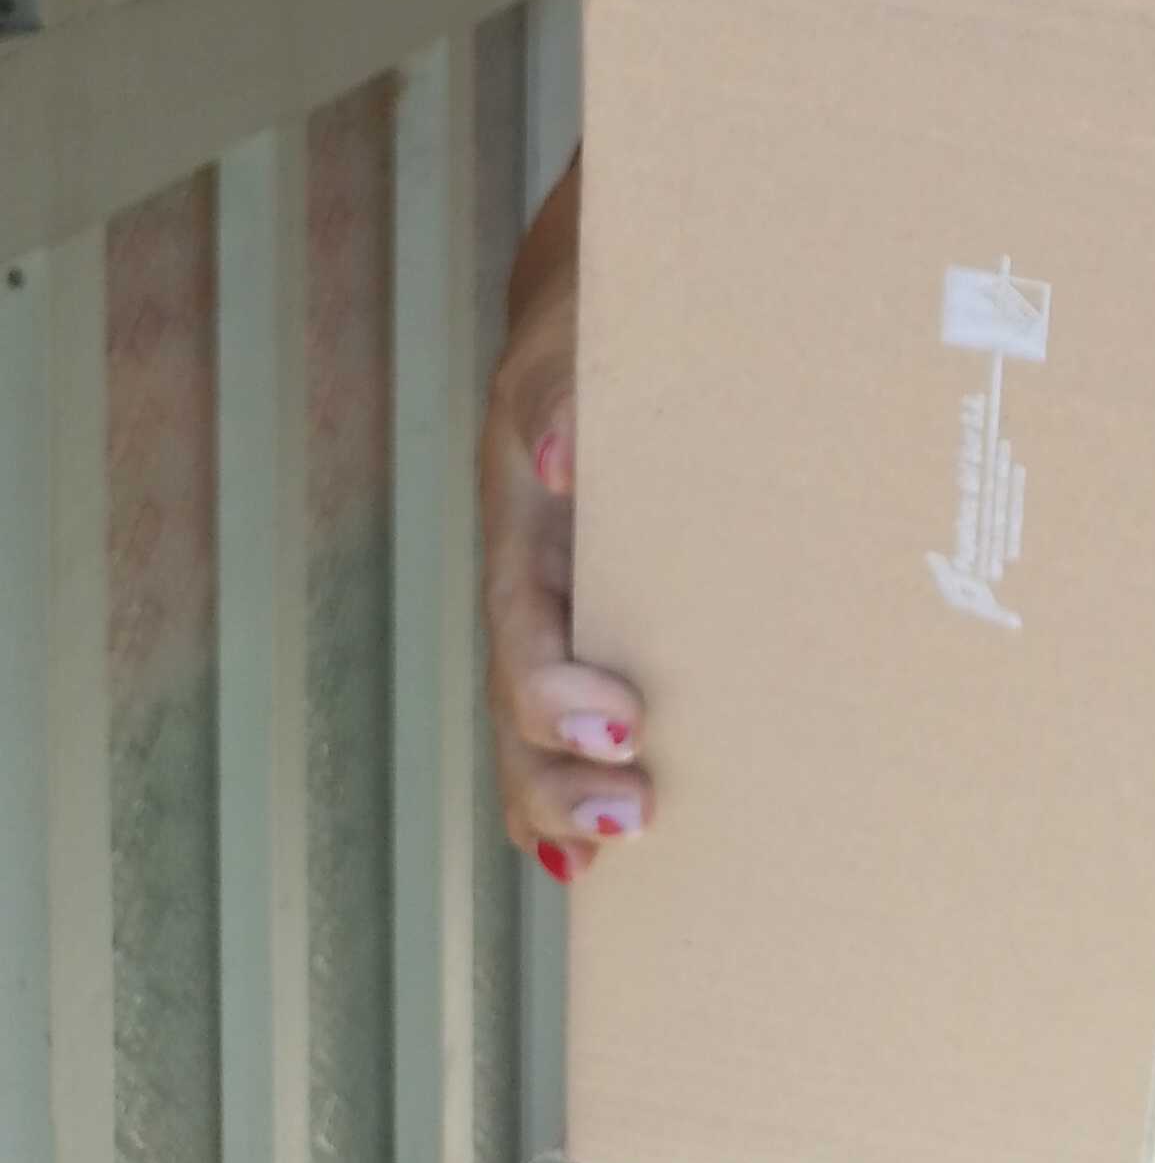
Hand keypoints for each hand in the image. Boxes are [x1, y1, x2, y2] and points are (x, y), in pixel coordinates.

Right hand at [480, 156, 652, 883]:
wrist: (605, 300)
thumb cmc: (602, 315)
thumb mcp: (576, 337)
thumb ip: (560, 390)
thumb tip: (550, 458)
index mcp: (524, 519)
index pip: (520, 621)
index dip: (556, 690)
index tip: (623, 722)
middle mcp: (530, 573)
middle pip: (517, 698)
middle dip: (557, 773)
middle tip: (630, 817)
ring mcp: (558, 599)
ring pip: (533, 722)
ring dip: (559, 795)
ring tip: (611, 852)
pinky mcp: (599, 608)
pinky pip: (567, 710)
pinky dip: (563, 780)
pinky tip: (581, 862)